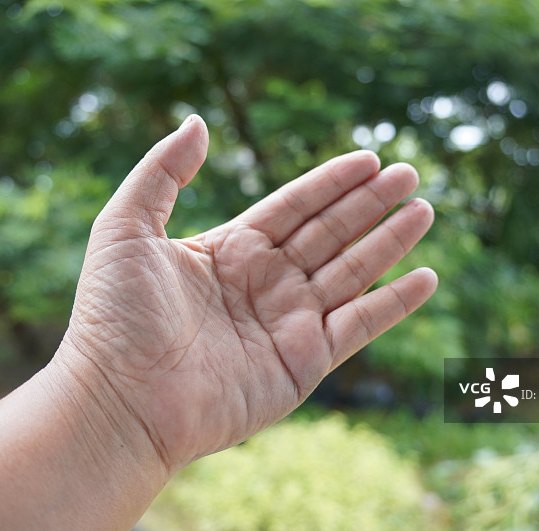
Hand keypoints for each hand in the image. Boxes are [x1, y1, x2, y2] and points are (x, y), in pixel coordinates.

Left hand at [59, 115, 436, 470]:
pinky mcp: (303, 363)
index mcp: (230, 250)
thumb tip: (199, 122)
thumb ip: (163, 171)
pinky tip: (425, 277)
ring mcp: (287, 324)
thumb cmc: (113, 317)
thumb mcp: (125, 227)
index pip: (293, 206)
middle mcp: (264, 283)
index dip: (331, 182)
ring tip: (423, 210)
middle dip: (370, 203)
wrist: (120, 400)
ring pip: (352, 272)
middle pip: (330, 233)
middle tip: (409, 174)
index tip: (368, 158)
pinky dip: (394, 304)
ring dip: (389, 242)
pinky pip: (360, 326)